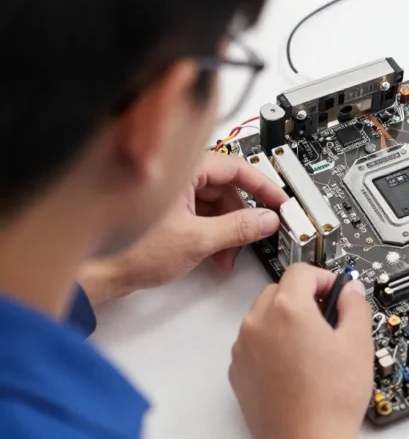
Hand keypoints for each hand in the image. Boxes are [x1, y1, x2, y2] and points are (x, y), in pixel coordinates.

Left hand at [78, 152, 287, 305]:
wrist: (98, 272)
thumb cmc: (130, 249)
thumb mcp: (198, 239)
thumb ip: (239, 228)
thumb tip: (266, 220)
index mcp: (184, 169)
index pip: (236, 167)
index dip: (263, 186)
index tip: (279, 200)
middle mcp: (178, 176)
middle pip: (227, 189)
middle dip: (242, 217)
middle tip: (256, 235)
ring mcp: (171, 194)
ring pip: (215, 204)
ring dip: (228, 230)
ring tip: (228, 256)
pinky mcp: (167, 211)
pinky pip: (201, 215)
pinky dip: (213, 233)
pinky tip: (215, 255)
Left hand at [229, 264, 372, 438]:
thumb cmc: (329, 401)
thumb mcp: (358, 343)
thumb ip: (355, 305)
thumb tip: (351, 290)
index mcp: (287, 310)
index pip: (302, 271)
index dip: (324, 277)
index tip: (336, 290)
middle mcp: (258, 324)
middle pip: (280, 289)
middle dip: (304, 297)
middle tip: (327, 318)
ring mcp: (244, 348)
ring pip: (264, 315)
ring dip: (286, 319)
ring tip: (312, 346)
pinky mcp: (238, 370)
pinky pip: (254, 342)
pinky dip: (271, 343)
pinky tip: (296, 364)